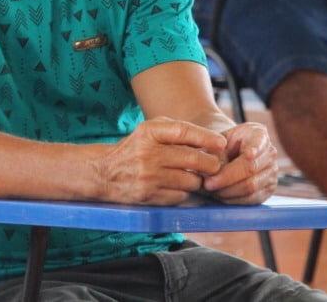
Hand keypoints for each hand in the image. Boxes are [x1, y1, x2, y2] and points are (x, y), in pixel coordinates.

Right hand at [94, 117, 226, 204]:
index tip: (222, 143)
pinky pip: (180, 196)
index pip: (184, 132)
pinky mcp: (149, 197)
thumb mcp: (150, 130)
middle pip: (193, 159)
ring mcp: (149, 177)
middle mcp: (148, 154)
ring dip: (197, 180)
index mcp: (149, 132)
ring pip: (190, 181)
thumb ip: (177, 131)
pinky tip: (178, 186)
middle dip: (211, 163)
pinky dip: (184, 192)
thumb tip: (212, 142)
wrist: (104, 172)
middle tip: (215, 165)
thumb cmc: (135, 148)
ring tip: (193, 175)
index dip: (206, 137)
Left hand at [202, 122, 277, 203]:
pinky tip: (220, 196)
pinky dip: (234, 199)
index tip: (248, 154)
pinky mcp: (268, 189)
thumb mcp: (216, 143)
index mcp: (258, 134)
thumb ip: (216, 153)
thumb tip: (214, 170)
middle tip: (207, 184)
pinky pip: (252, 199)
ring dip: (228, 191)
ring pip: (251, 186)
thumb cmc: (220, 146)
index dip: (254, 150)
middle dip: (227, 178)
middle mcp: (270, 152)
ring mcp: (271, 172)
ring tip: (210, 189)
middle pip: (251, 168)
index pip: (258, 143)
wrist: (229, 155)